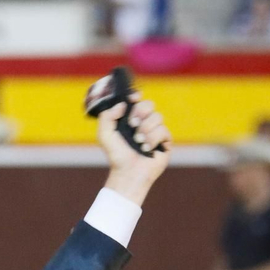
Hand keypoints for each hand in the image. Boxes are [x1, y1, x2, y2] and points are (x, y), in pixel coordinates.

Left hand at [97, 93, 171, 207]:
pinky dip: (153, 140)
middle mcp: (144, 122)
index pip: (137, 101)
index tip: (133, 98)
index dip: (136, 97)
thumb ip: (107, 117)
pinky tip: (146, 149)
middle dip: (140, 112)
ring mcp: (155, 131)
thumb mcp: (105, 135)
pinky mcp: (165, 141)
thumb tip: (123, 104)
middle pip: (149, 104)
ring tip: (138, 142)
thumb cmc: (116, 155)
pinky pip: (163, 130)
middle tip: (132, 124)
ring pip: (157, 117)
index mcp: (130, 119)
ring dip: (145, 129)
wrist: (128, 172)